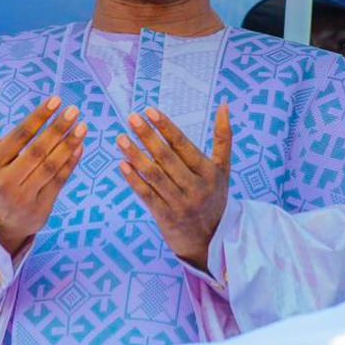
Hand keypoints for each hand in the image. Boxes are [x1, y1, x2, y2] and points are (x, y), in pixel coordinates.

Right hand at [0, 94, 86, 254]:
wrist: (1, 220)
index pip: (19, 137)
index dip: (38, 117)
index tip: (56, 99)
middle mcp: (6, 181)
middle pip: (37, 152)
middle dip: (57, 129)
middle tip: (74, 109)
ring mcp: (24, 196)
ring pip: (50, 167)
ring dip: (68, 145)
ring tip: (82, 126)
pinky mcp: (41, 207)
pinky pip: (59, 181)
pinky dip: (71, 162)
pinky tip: (80, 145)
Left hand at [118, 104, 232, 272]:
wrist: (211, 240)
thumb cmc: (214, 196)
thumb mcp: (223, 168)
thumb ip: (223, 137)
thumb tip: (224, 105)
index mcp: (209, 171)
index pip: (184, 145)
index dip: (166, 127)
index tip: (149, 110)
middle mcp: (195, 187)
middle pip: (167, 158)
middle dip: (147, 136)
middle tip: (131, 118)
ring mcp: (179, 203)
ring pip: (154, 175)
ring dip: (135, 155)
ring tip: (120, 138)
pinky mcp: (165, 216)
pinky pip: (146, 195)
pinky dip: (134, 180)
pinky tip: (122, 164)